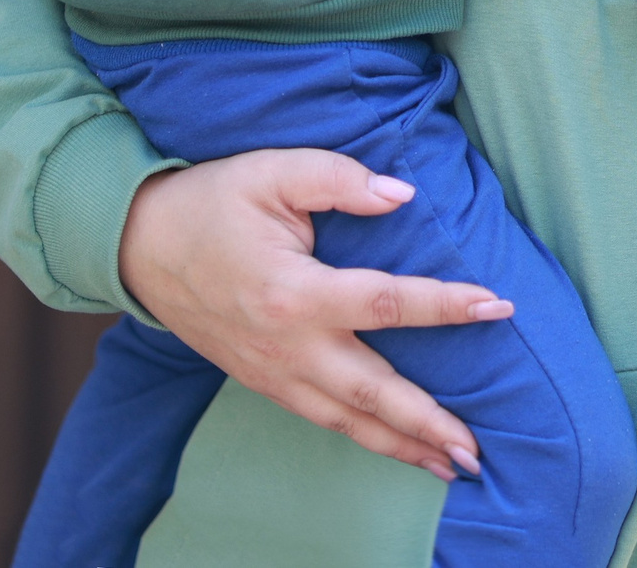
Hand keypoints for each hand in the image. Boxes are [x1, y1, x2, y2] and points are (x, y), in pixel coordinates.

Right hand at [117, 149, 514, 478]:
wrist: (138, 246)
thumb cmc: (211, 202)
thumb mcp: (273, 172)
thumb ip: (341, 180)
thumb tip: (403, 195)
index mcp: (292, 293)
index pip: (385, 303)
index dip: (445, 305)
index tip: (498, 306)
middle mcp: (287, 346)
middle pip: (373, 394)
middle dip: (430, 424)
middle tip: (478, 450)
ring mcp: (274, 373)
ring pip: (350, 421)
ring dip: (404, 446)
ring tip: (456, 466)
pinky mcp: (265, 382)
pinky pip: (325, 419)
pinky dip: (366, 438)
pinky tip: (399, 447)